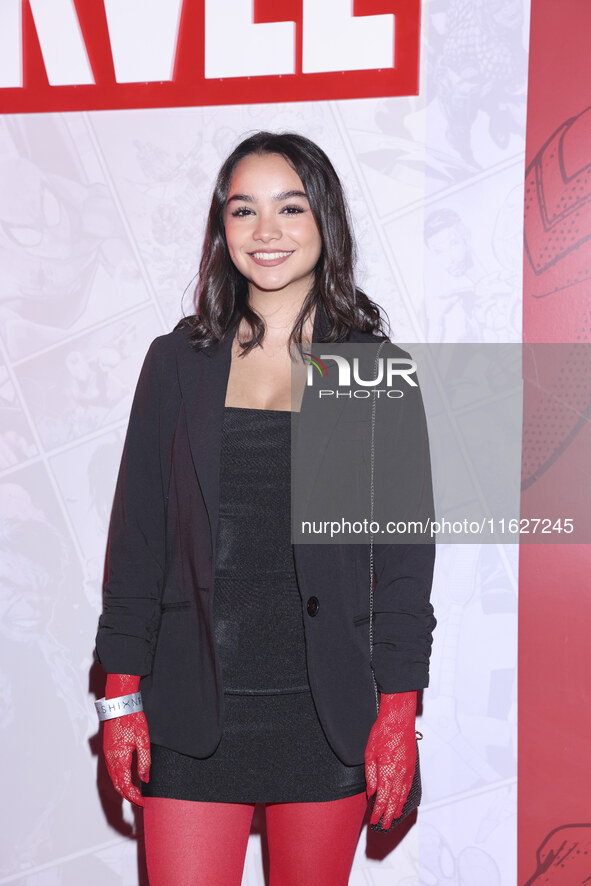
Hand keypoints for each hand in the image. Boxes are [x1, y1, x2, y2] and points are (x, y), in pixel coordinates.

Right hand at [103, 674, 149, 806]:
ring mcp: (107, 755)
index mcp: (119, 758)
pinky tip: (128, 778)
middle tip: (140, 801)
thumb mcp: (143, 740)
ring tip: (135, 793)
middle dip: (128, 796)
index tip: (143, 803)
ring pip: (114, 778)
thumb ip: (145, 761)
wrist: (120, 704)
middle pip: (117, 785)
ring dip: (123, 788)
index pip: (125, 786)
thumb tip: (146, 779)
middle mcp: (110, 759)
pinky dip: (120, 778)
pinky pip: (112, 770)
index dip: (134, 797)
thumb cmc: (132, 718)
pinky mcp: (108, 750)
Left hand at [364, 690, 416, 828]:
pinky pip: (408, 787)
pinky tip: (402, 801)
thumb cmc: (383, 732)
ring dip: (397, 808)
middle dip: (388, 815)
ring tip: (392, 818)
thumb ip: (371, 776)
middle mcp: (400, 775)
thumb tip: (372, 791)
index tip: (374, 820)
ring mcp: (408, 771)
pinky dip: (405, 797)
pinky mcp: (412, 766)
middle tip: (383, 825)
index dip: (378, 812)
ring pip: (403, 796)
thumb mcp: (369, 754)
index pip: (383, 799)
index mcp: (388, 772)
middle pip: (394, 801)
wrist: (399, 719)